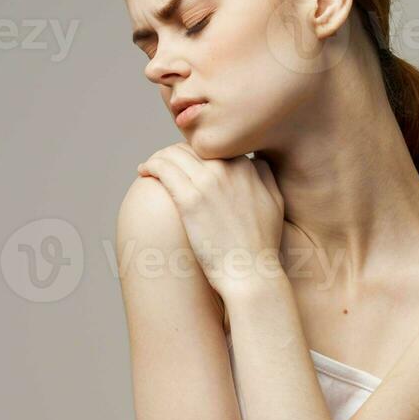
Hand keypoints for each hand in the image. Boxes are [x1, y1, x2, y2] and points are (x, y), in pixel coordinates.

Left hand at [136, 143, 285, 299]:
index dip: (198, 152)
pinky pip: (162, 169)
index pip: (214, 146)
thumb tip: (254, 162)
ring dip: (159, 156)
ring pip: (174, 153)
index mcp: (247, 167)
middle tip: (163, 163)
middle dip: (176, 152)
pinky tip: (143, 172)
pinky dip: (150, 165)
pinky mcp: (190, 199)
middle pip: (192, 147)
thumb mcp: (275, 203)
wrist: (250, 273)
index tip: (187, 162)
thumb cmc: (261, 245)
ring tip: (149, 167)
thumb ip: (265, 177)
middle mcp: (228, 169)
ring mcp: (208, 182)